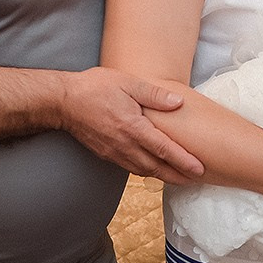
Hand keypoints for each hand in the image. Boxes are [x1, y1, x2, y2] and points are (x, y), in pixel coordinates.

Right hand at [60, 68, 203, 182]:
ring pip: (143, 171)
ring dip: (162, 177)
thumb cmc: (95, 87)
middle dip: (177, 176)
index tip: (199, 170)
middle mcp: (124, 145)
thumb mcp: (127, 83)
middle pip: (156, 168)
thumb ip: (154, 95)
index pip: (164, 149)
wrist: (63, 101)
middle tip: (195, 180)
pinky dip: (146, 172)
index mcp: (132, 127)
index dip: (183, 161)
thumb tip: (178, 103)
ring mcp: (114, 152)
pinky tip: (153, 170)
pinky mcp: (106, 154)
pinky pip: (130, 168)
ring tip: (179, 178)